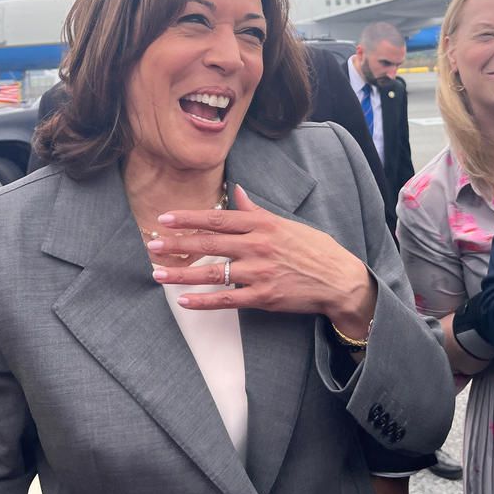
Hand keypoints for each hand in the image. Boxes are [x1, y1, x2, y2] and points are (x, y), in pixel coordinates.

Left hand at [147, 184, 375, 336]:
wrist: (339, 280)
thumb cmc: (314, 250)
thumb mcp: (286, 224)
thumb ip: (256, 211)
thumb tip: (236, 192)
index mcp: (262, 225)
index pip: (218, 218)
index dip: (189, 218)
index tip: (166, 218)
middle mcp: (258, 246)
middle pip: (209, 243)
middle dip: (178, 244)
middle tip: (153, 244)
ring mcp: (259, 273)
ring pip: (212, 273)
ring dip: (182, 274)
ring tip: (158, 273)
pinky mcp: (263, 297)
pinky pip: (226, 300)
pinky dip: (203, 301)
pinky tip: (184, 301)